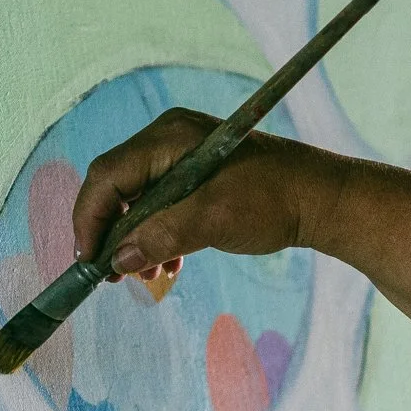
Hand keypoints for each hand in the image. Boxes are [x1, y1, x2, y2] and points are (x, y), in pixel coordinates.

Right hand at [69, 107, 345, 282]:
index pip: (107, 175)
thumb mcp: (209, 222)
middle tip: (109, 274)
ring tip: (143, 273)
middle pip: (116, 185)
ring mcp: (181, 155)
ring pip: (135, 198)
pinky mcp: (194, 175)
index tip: (89, 260)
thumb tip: (116, 261)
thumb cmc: (271, 201)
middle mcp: (168, 139)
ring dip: (133, 238)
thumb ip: (158, 237)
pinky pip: (158, 204)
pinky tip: (165, 262)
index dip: (91, 218)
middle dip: (109, 231)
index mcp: (168, 137)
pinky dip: (154, 234)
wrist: (320, 199)